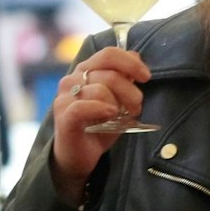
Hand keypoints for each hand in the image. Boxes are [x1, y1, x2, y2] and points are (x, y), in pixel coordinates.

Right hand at [49, 46, 150, 205]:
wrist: (79, 156)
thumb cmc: (98, 127)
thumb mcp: (117, 100)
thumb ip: (124, 79)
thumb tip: (136, 55)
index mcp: (85, 71)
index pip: (108, 54)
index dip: (130, 63)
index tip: (146, 77)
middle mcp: (72, 80)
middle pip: (109, 73)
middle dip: (130, 91)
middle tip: (135, 107)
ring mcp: (65, 97)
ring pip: (100, 89)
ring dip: (118, 105)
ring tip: (120, 117)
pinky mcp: (63, 116)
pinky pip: (83, 106)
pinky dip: (101, 109)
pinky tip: (110, 115)